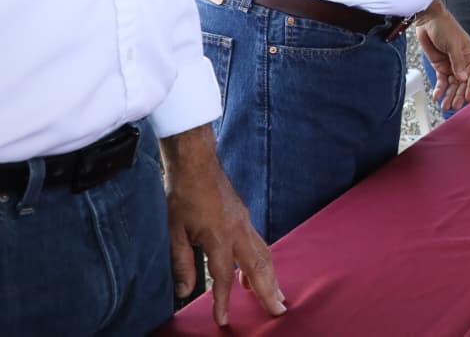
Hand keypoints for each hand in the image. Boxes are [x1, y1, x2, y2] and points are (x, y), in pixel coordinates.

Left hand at [162, 126, 285, 325]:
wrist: (196, 164)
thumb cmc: (183, 195)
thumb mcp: (175, 232)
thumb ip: (182, 263)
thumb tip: (185, 292)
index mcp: (220, 236)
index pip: (222, 277)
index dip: (222, 301)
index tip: (222, 320)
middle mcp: (239, 230)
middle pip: (259, 266)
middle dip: (269, 291)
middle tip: (278, 311)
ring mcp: (245, 222)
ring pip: (264, 254)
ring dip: (272, 277)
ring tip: (277, 296)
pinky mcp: (245, 217)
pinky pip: (259, 244)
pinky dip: (263, 262)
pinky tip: (257, 273)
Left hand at [416, 2, 469, 109]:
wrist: (428, 19)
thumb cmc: (444, 27)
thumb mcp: (453, 44)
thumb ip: (458, 62)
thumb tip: (462, 78)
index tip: (468, 98)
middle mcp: (462, 62)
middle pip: (462, 82)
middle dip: (458, 94)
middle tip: (454, 105)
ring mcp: (451, 65)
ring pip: (452, 84)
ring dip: (449, 95)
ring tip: (445, 106)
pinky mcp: (440, 65)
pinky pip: (441, 80)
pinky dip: (439, 89)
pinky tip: (437, 96)